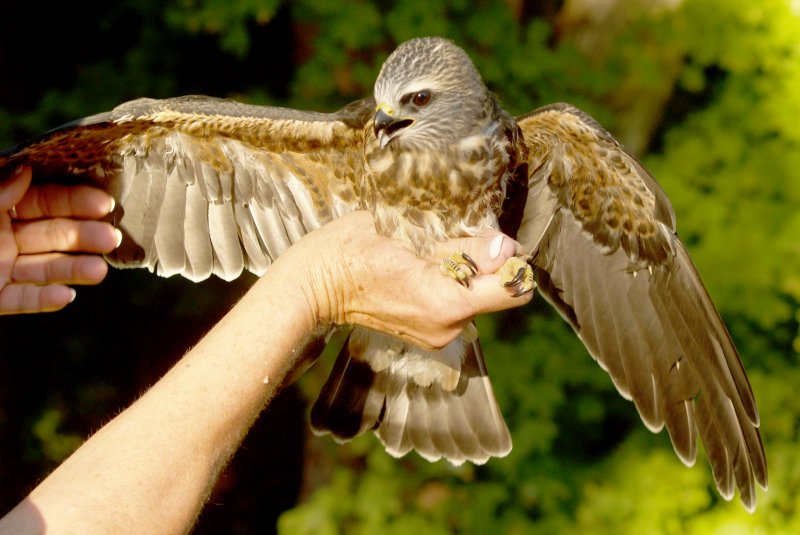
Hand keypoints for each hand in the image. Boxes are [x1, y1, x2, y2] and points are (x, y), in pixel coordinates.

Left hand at [0, 165, 118, 313]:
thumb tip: (25, 168)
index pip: (43, 200)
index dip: (73, 202)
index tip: (104, 204)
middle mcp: (3, 236)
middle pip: (51, 235)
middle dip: (82, 237)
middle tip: (112, 239)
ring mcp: (0, 268)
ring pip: (43, 268)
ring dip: (72, 270)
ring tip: (99, 272)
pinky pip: (21, 299)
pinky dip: (42, 299)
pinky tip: (65, 296)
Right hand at [293, 211, 532, 349]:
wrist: (313, 286)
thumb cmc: (350, 251)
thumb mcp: (406, 233)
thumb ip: (462, 244)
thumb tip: (505, 248)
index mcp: (445, 303)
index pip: (512, 289)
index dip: (508, 259)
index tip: (485, 239)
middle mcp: (448, 327)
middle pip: (497, 292)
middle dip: (486, 264)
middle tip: (449, 241)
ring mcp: (438, 334)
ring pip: (477, 296)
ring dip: (466, 272)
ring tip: (426, 254)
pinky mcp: (428, 333)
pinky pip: (457, 304)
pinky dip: (451, 285)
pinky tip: (420, 269)